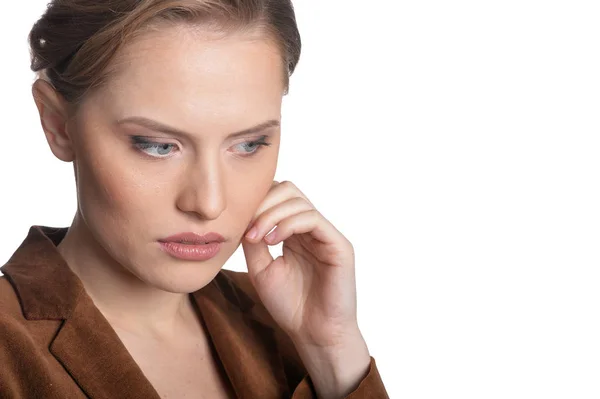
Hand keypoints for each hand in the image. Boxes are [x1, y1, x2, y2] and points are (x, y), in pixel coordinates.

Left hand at [241, 180, 361, 347]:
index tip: (237, 223)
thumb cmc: (290, 306)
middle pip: (288, 190)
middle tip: (247, 228)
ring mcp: (326, 234)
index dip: (256, 202)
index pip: (277, 197)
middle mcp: (311, 229)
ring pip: (298, 201)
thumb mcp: (261, 268)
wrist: (313, 334)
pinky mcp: (338, 244)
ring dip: (271, 214)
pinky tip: (272, 241)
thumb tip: (242, 217)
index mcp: (294, 232)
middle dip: (262, 203)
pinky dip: (287, 224)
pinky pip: (312, 218)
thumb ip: (253, 241)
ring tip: (257, 238)